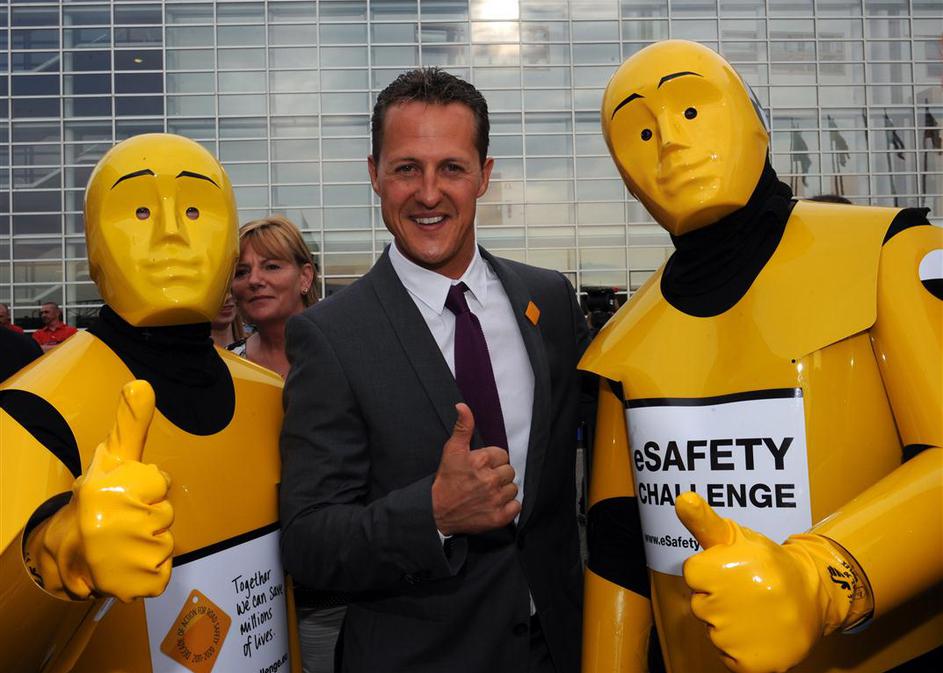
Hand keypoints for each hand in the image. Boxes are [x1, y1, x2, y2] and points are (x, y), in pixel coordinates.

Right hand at [31, 380, 173, 601]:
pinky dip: (151, 572)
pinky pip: (164, 572)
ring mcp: (124, 556)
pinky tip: (127, 565)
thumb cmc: (98, 499)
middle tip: (122, 521)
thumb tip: (142, 382)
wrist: (66, 556)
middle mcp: (113, 522)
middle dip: (150, 515)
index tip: (125, 492)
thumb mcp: (113, 458)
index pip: (160, 481)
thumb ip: (131, 423)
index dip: (147, 486)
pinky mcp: (136, 584)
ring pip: (166, 542)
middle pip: (166, 512)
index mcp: (107, 488)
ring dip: (150, 543)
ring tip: (122, 543)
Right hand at [431, 403, 520, 535]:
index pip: (502, 455)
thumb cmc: (446, 480)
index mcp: (480, 461)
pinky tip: (494, 504)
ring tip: (488, 493)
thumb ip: (462, 427)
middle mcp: (490, 480)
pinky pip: (516, 506)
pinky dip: (508, 506)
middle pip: (509, 471)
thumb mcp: (451, 450)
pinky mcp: (498, 517)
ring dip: (504, 490)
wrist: (436, 512)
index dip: (492, 460)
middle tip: (483, 480)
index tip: (481, 467)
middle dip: (498, 474)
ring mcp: (495, 499)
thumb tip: (462, 406)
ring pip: (513, 488)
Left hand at [676, 492, 861, 672]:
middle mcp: (730, 603)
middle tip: (747, 590)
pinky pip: (727, 657)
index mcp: (724, 568)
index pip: (692, 573)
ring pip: (712, 631)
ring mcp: (739, 636)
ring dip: (728, 623)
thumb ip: (703, 521)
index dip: (711, 570)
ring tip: (756, 611)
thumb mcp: (736, 536)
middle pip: (699, 603)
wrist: (815, 594)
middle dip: (718, 597)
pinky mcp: (751, 664)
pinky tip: (759, 633)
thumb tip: (682, 498)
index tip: (733, 568)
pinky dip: (740, 650)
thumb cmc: (768, 563)